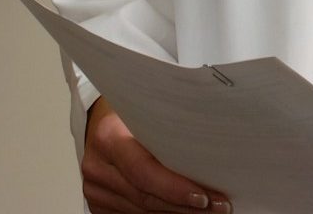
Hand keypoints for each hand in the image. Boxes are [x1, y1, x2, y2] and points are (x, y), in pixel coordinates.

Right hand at [81, 98, 231, 213]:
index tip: (205, 197)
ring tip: (207, 210)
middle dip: (184, 205)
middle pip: (145, 196)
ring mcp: (95, 188)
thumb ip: (168, 128)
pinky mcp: (98, 202)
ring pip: (140, 210)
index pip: (144, 171)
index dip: (175, 188)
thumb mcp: (147, 109)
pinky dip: (160, 213)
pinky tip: (182, 210)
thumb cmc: (129, 111)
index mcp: (108, 137)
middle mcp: (97, 166)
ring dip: (176, 212)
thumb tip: (211, 149)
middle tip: (217, 206)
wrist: (97, 120)